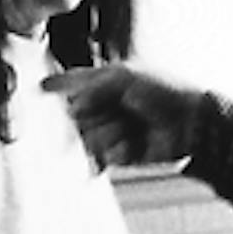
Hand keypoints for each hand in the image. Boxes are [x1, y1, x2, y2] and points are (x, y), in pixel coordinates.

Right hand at [45, 64, 203, 169]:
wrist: (191, 122)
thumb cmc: (164, 91)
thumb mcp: (124, 77)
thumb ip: (91, 86)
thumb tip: (71, 106)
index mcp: (107, 83)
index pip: (74, 83)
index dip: (57, 85)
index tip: (40, 88)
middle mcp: (107, 107)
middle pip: (76, 116)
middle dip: (92, 115)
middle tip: (115, 110)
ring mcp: (113, 130)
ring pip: (89, 138)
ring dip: (109, 133)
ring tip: (131, 128)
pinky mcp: (122, 154)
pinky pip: (103, 156)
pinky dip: (117, 150)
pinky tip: (132, 145)